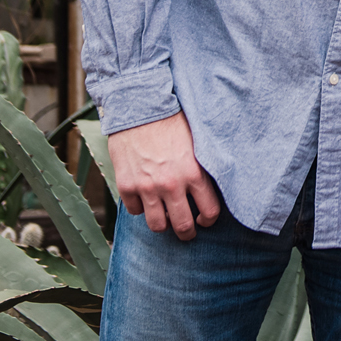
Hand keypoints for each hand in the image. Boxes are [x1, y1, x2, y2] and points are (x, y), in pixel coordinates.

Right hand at [107, 110, 221, 239]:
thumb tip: (213, 188)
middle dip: (186, 232)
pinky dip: (140, 207)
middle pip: (183, 226)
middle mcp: (172, 184)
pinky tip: (144, 196)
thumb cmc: (171, 121)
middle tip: (186, 231)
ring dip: (162, 223)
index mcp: (194, 173)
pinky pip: (135, 211)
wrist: (140, 107)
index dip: (208, 220)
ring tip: (165, 216)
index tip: (204, 220)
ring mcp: (147, 188)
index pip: (209, 211)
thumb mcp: (196, 142)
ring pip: (157, 225)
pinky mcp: (127, 186)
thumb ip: (203, 167)